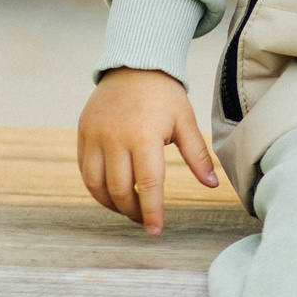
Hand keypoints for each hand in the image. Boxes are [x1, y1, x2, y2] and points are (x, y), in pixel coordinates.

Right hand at [77, 67, 218, 234]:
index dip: (152, 212)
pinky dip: (96, 188)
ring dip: (111, 204)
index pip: (148, 186)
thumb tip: (213, 184)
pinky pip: (85, 170)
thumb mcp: (186, 121)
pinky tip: (111, 193)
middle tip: (145, 219)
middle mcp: (115, 139)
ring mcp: (95, 136)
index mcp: (144, 137)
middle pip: (119, 190)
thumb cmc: (165, 95)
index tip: (157, 231)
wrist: (134, 65)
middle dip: (133, 211)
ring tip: (129, 209)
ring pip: (96, 185)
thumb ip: (197, 155)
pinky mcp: (83, 133)